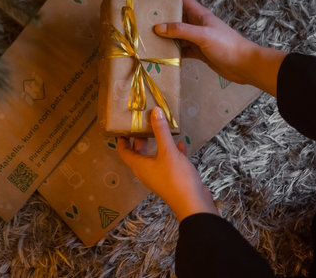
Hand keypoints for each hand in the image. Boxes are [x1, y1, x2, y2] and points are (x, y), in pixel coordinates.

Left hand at [118, 107, 217, 221]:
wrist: (193, 204)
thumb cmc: (176, 178)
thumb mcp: (168, 151)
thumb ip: (161, 131)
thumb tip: (155, 111)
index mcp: (139, 165)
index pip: (123, 151)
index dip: (121, 139)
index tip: (122, 127)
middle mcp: (146, 171)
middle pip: (138, 153)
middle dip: (140, 138)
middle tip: (143, 124)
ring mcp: (159, 176)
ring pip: (155, 156)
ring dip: (157, 144)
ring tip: (161, 130)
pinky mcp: (172, 178)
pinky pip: (169, 162)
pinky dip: (173, 152)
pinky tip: (181, 144)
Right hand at [152, 0, 285, 95]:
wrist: (245, 65)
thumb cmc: (227, 46)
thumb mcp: (203, 36)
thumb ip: (180, 30)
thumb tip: (157, 27)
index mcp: (199, 14)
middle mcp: (196, 24)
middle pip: (174, 15)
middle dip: (159, 17)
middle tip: (143, 22)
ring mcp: (196, 38)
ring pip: (175, 34)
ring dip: (163, 36)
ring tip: (148, 40)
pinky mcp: (198, 52)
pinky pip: (180, 49)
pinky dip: (171, 52)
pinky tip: (162, 56)